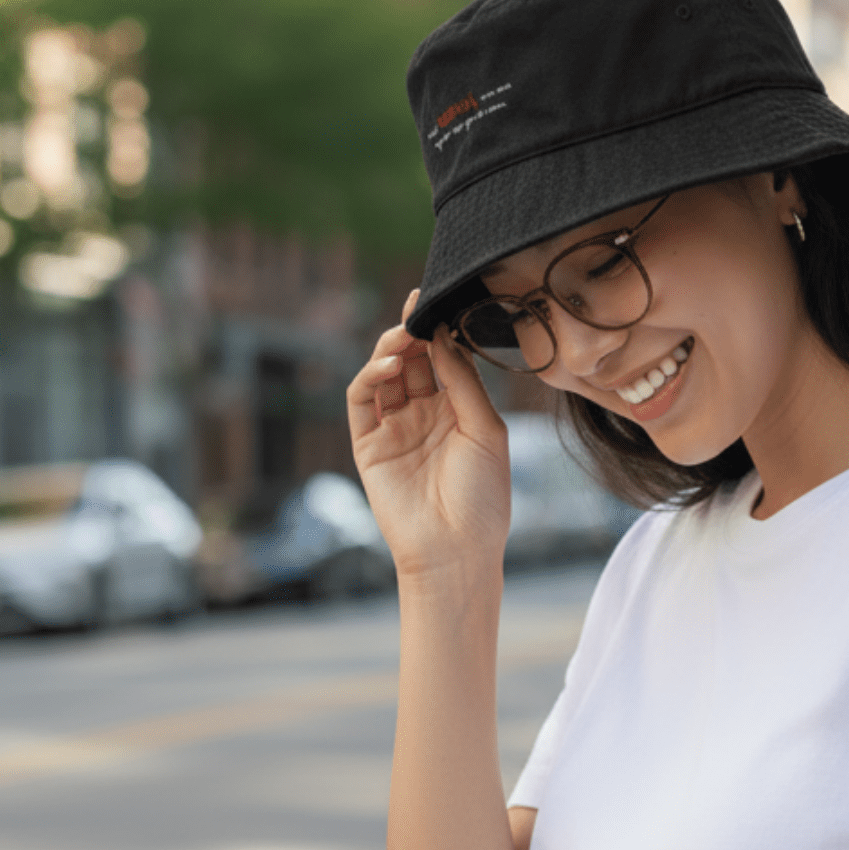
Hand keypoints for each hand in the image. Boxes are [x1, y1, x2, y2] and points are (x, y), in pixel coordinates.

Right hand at [347, 289, 510, 581]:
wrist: (457, 549)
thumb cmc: (483, 495)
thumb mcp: (486, 429)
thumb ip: (463, 381)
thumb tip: (444, 334)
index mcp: (459, 411)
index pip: (445, 360)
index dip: (443, 331)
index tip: (445, 300)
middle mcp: (425, 415)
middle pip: (414, 360)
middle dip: (415, 331)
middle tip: (419, 306)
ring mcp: (395, 428)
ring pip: (385, 374)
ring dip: (392, 348)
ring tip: (405, 333)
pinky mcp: (368, 444)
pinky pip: (362, 400)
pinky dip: (371, 376)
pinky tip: (391, 364)